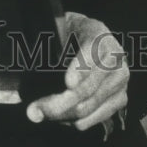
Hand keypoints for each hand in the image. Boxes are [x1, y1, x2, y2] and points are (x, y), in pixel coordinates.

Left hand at [25, 11, 128, 131]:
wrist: (92, 36)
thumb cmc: (67, 31)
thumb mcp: (58, 26)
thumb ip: (46, 41)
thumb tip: (26, 57)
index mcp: (98, 33)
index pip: (91, 52)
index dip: (80, 69)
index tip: (67, 83)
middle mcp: (115, 58)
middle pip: (88, 88)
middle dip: (60, 102)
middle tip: (34, 111)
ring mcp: (120, 80)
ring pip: (90, 106)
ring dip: (62, 115)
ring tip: (39, 114)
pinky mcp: (121, 98)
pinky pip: (97, 117)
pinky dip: (76, 120)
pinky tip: (59, 117)